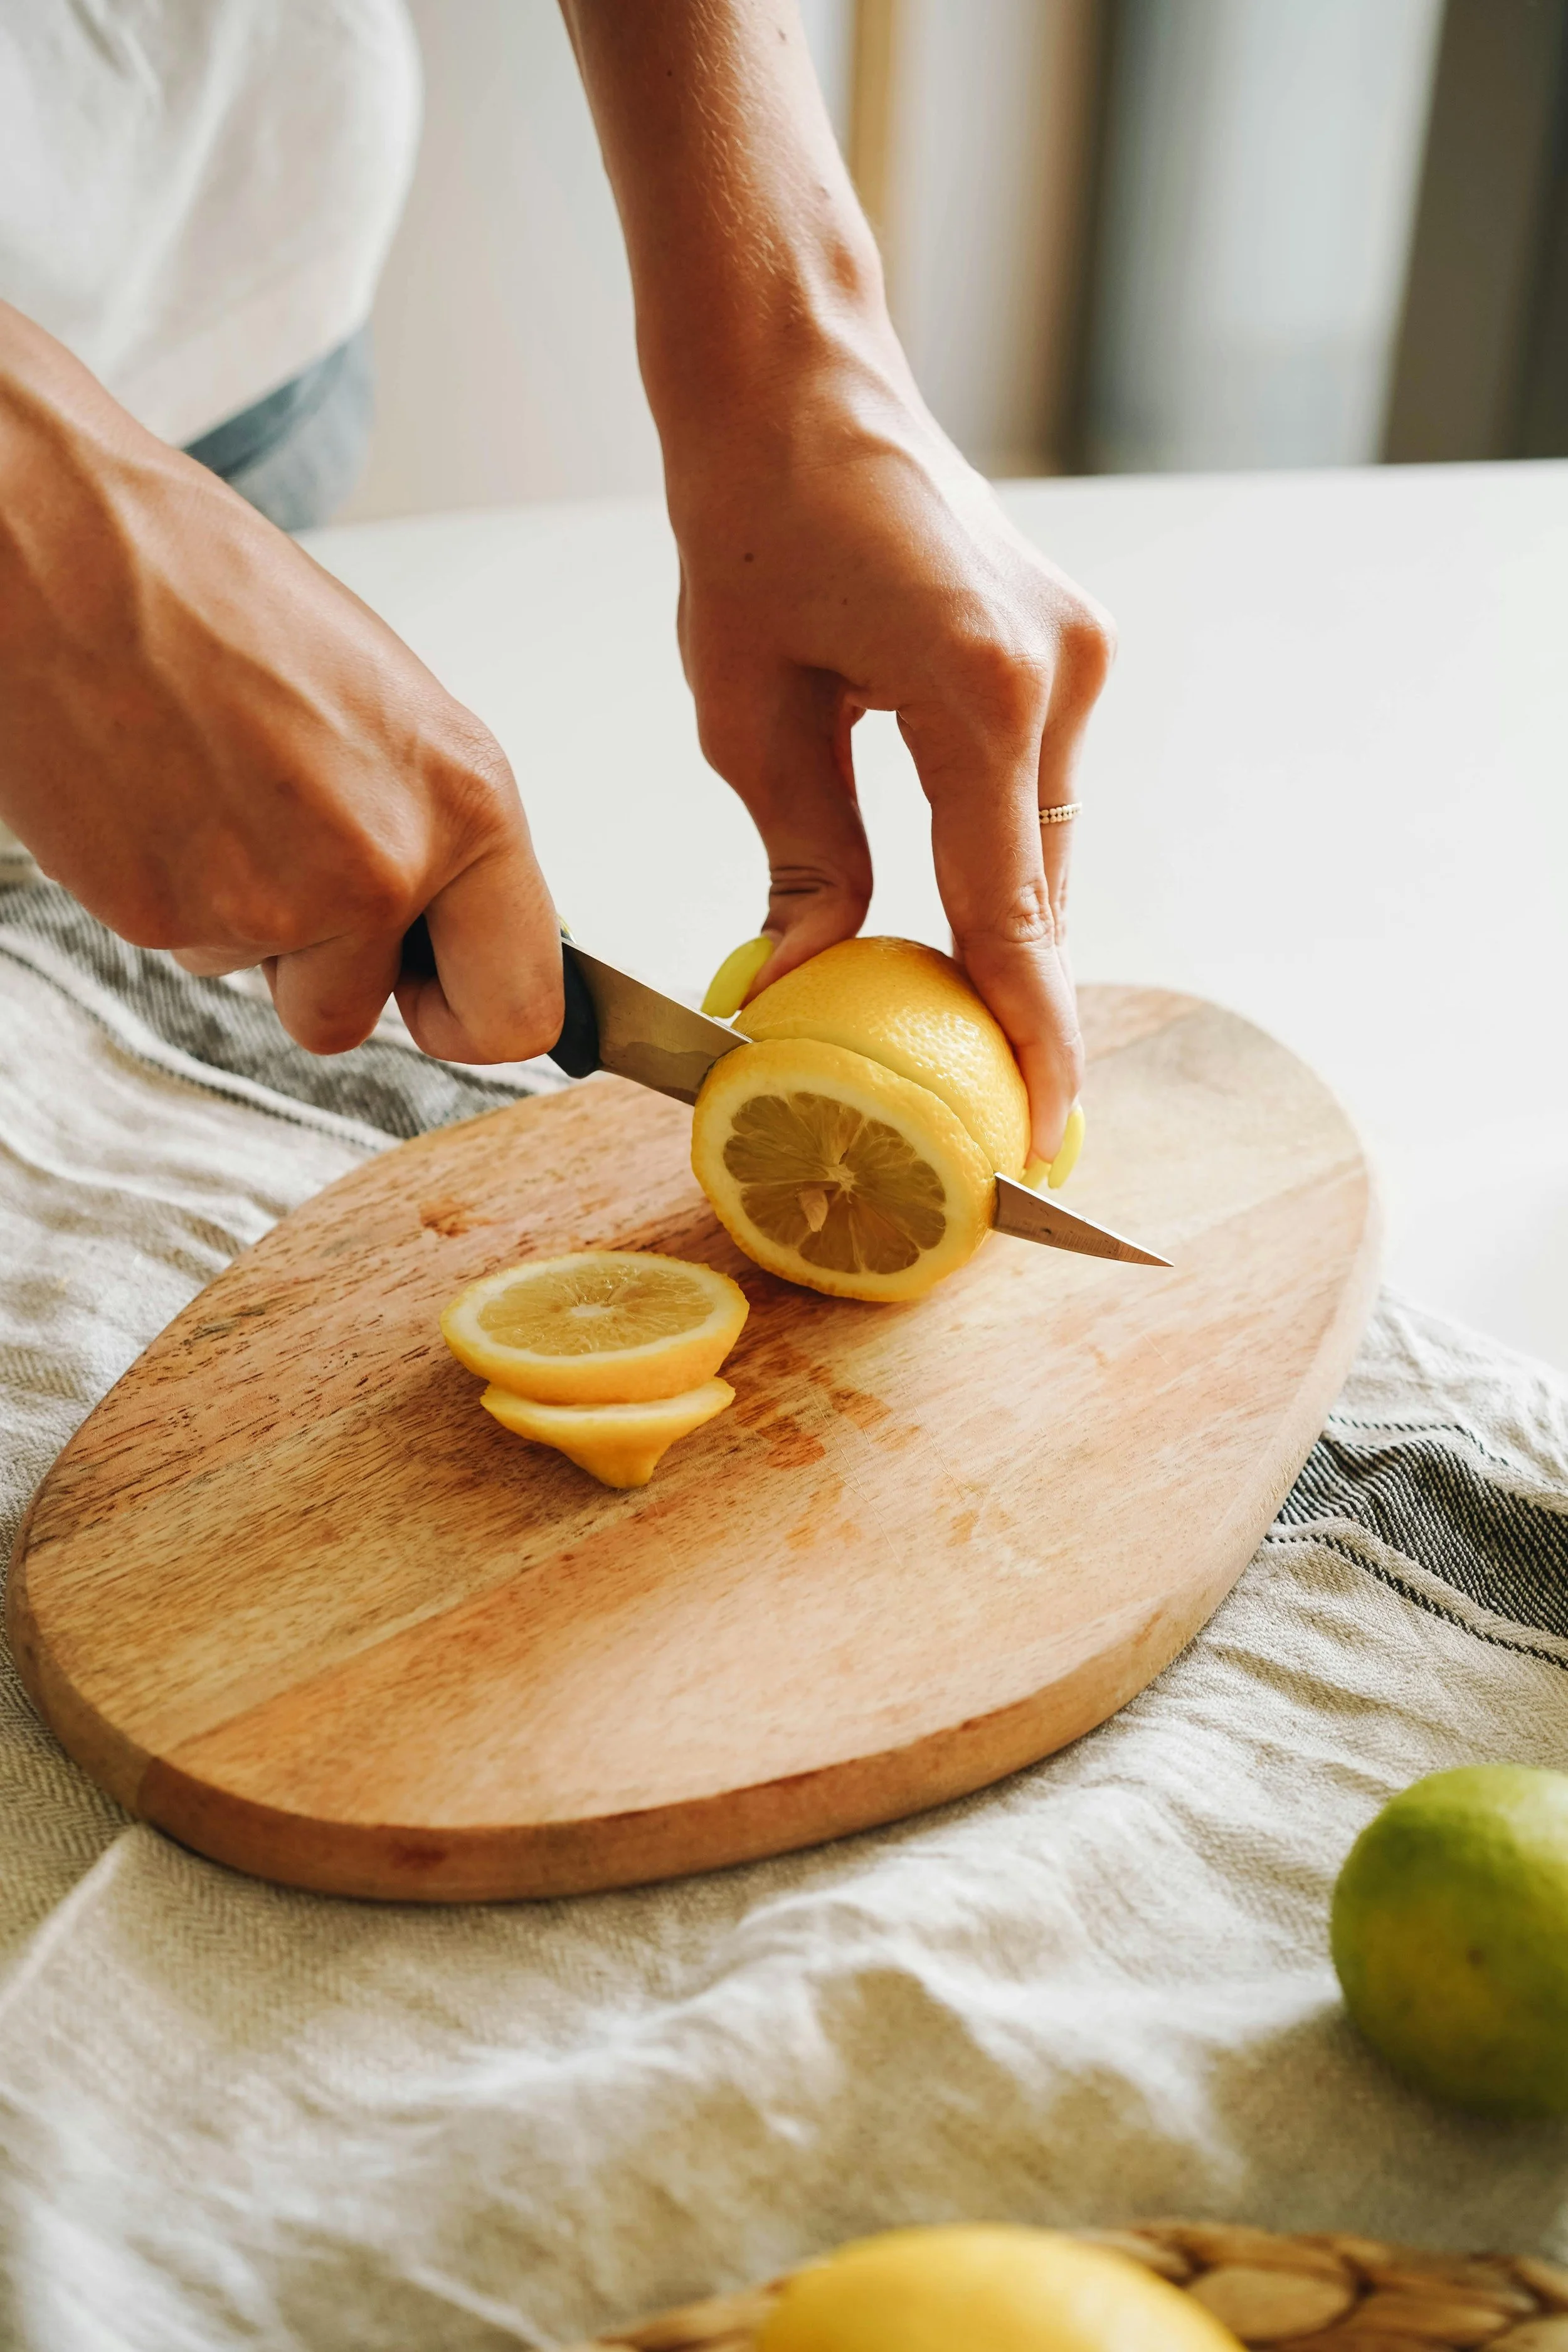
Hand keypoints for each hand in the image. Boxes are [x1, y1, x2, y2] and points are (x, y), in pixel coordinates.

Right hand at [0, 304, 561, 1061]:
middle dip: (328, 971)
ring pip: (263, 979)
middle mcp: (383, 868)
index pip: (517, 1009)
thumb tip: (447, 924)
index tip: (435, 997)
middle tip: (290, 869)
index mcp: (467, 805)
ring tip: (211, 789)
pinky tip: (157, 792)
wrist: (64, 548)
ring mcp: (270, 904)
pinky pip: (184, 947)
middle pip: (362, 1019)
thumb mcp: (388, 706)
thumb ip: (431, 829)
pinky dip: (169, 887)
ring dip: (240, 917)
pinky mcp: (162, 916)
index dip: (469, 1017)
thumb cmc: (219, 594)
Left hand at [667, 341, 1113, 1159]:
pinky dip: (1001, 862)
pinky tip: (960, 925)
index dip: (1026, 1034)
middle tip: (992, 1119)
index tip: (1044, 1130)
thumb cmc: (747, 527)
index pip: (1007, 909)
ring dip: (1003, 933)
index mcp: (977, 688)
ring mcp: (1077, 652)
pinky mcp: (1067, 644)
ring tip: (961, 1040)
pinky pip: (1039, 793)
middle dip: (1014, 1005)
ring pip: (1044, 848)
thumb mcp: (746, 714)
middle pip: (1038, 890)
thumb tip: (806, 982)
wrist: (797, 377)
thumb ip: (804, 856)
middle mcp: (1058, 670)